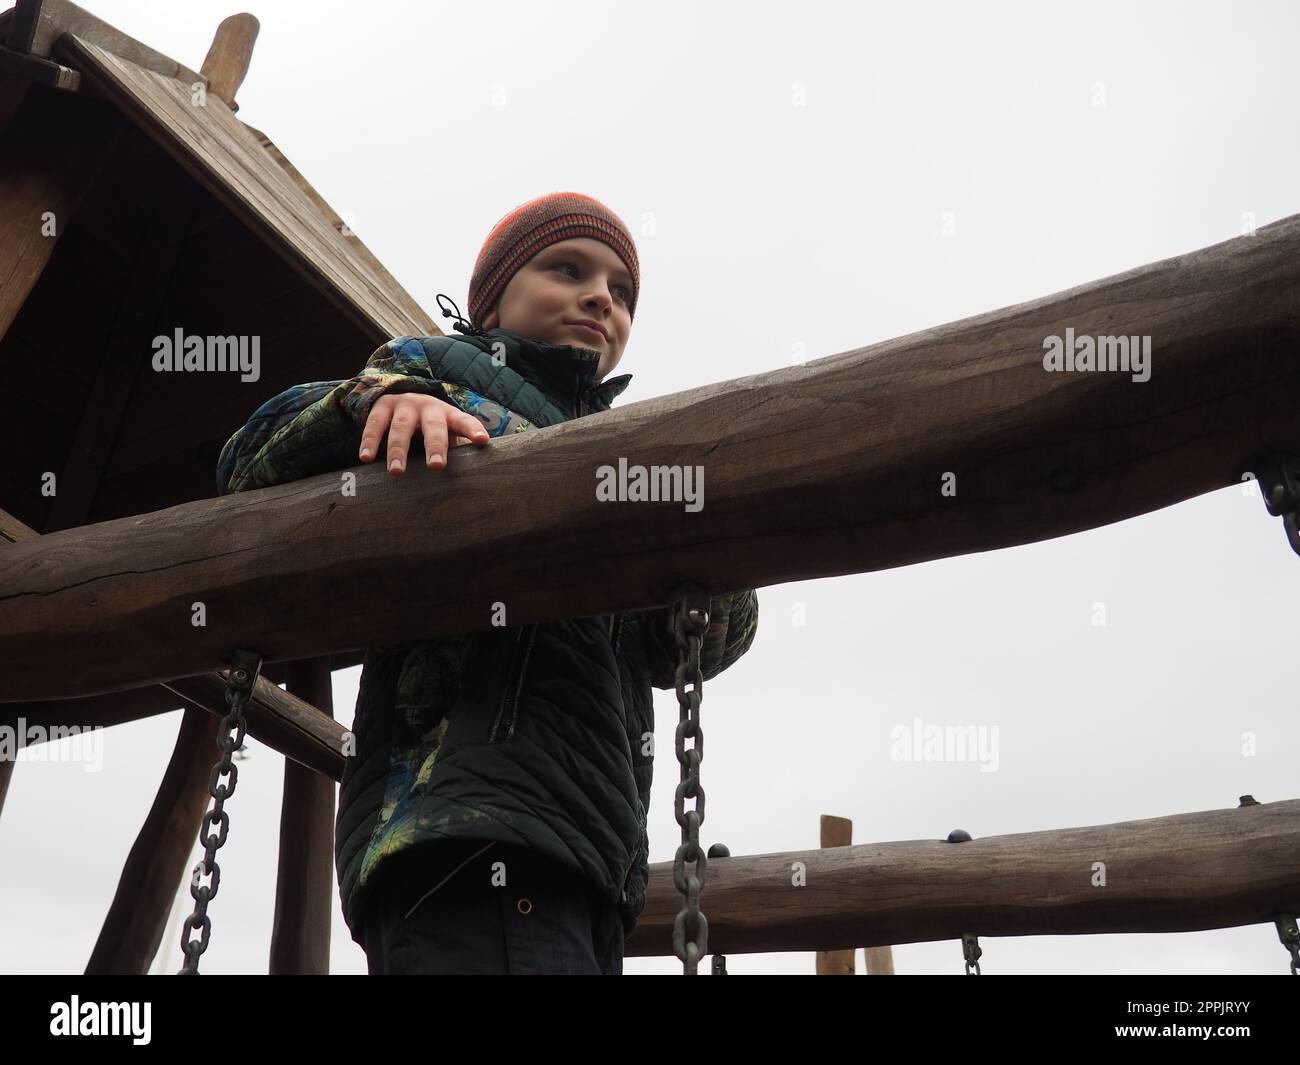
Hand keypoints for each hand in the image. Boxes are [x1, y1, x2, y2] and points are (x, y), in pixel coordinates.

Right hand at [360, 392, 489, 474]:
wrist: (403, 398)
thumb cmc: (432, 427)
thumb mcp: (448, 433)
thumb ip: (460, 448)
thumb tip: (477, 475)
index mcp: (449, 415)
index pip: (465, 421)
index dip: (473, 430)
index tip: (482, 441)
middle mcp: (429, 407)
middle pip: (434, 426)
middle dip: (435, 445)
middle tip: (437, 466)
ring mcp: (405, 405)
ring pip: (401, 427)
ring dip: (398, 449)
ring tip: (396, 472)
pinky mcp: (382, 406)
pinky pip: (374, 424)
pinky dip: (369, 440)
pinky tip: (366, 457)